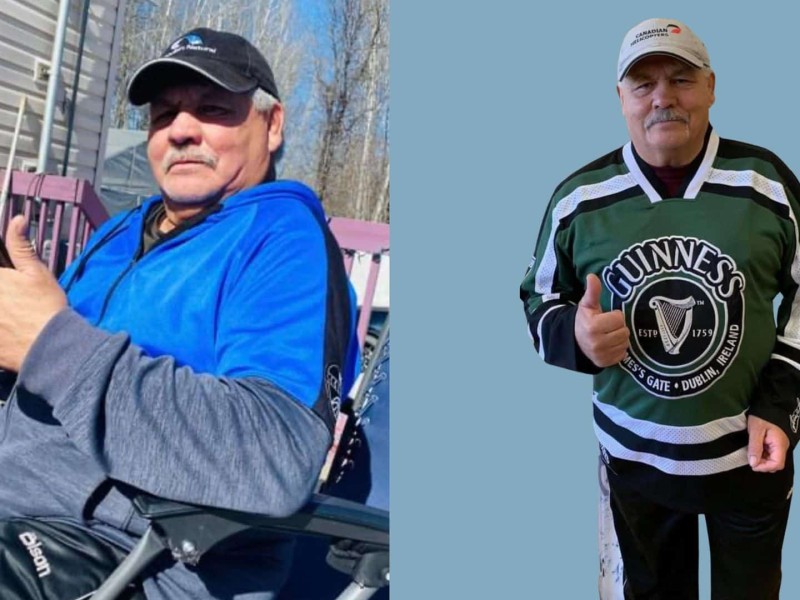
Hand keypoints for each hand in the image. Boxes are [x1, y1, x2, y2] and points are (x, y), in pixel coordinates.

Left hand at [0, 215, 65, 371]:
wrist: (51, 346)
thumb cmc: (45, 307)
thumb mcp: (37, 272)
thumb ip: (20, 246)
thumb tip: (18, 220)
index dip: (3, 273)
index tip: (8, 276)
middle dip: (4, 291)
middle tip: (12, 295)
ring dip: (2, 307)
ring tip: (10, 311)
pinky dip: (0, 326)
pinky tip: (8, 326)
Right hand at [574, 274, 629, 367]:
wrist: (574, 340)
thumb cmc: (584, 320)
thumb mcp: (587, 305)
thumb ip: (592, 291)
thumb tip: (592, 276)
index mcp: (593, 327)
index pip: (619, 319)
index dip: (614, 316)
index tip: (606, 317)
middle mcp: (597, 343)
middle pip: (624, 331)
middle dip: (618, 327)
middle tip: (608, 326)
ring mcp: (601, 355)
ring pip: (625, 343)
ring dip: (620, 338)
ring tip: (609, 335)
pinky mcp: (605, 363)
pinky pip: (623, 354)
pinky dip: (618, 349)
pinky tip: (609, 344)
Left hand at [747, 415, 789, 472]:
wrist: (769, 404)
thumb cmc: (762, 416)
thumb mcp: (755, 431)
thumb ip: (755, 447)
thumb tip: (753, 464)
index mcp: (779, 445)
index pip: (777, 464)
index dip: (764, 467)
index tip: (752, 464)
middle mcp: (782, 447)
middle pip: (775, 464)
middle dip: (763, 465)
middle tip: (751, 458)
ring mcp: (779, 445)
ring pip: (772, 459)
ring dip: (762, 460)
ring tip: (752, 453)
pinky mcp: (775, 443)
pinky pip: (770, 453)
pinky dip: (762, 454)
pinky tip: (755, 449)